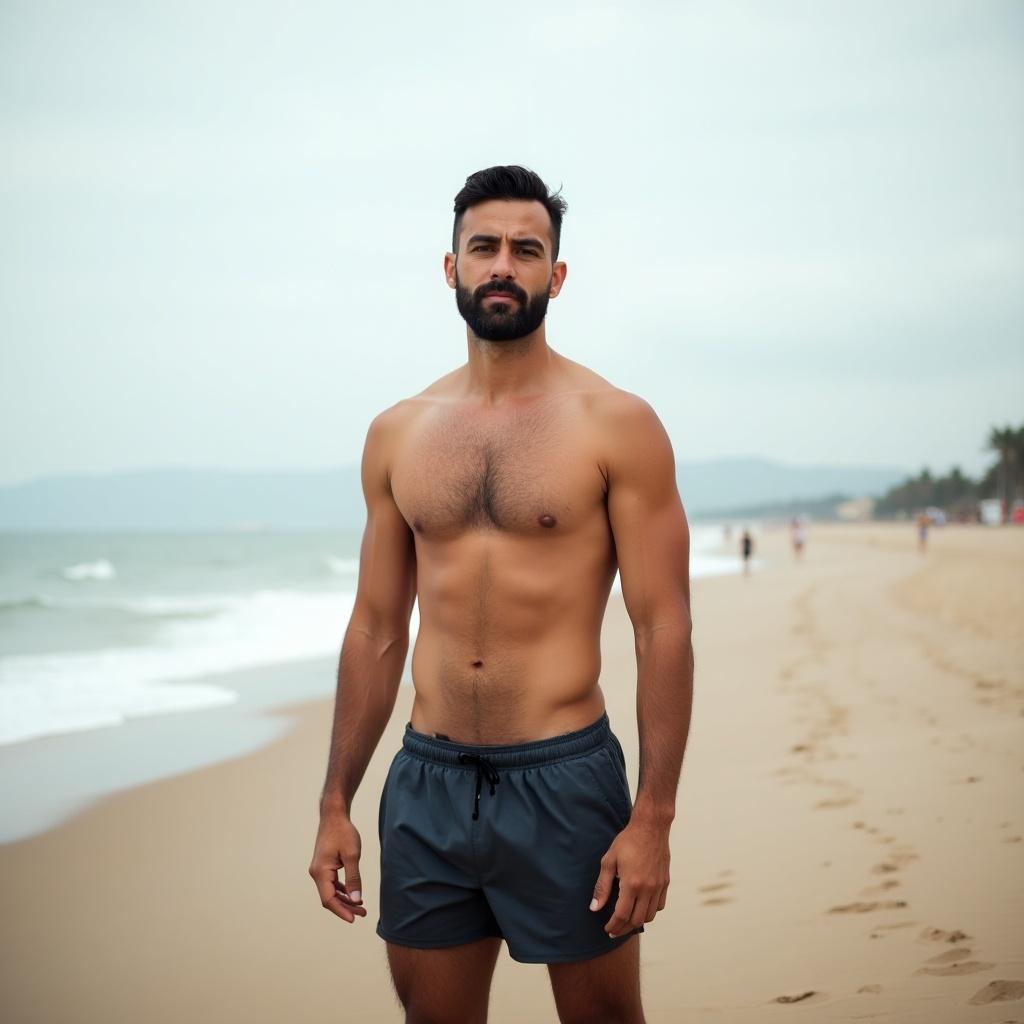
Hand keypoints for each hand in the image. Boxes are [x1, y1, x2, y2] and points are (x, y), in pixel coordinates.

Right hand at [309, 811, 367, 922]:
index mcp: (321, 872)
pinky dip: (343, 890)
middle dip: (345, 907)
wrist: (334, 815)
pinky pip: (332, 883)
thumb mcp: (352, 855)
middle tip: (363, 913)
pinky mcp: (324, 866)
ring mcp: (320, 870)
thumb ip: (354, 878)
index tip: (353, 919)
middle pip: (330, 898)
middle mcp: (317, 873)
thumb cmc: (343, 832)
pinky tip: (354, 894)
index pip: (328, 899)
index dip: (341, 911)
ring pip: (331, 892)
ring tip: (361, 907)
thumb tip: (356, 899)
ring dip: (345, 900)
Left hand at [589, 818, 669, 936]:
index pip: (622, 915)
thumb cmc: (627, 841)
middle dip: (623, 928)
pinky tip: (641, 908)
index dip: (613, 925)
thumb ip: (602, 887)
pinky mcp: (665, 882)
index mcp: (632, 884)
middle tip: (614, 930)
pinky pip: (659, 905)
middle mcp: (648, 888)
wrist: (651, 827)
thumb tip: (595, 908)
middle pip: (636, 920)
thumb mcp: (609, 861)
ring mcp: (659, 886)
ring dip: (637, 922)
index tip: (607, 930)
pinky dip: (650, 912)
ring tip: (626, 922)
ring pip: (650, 916)